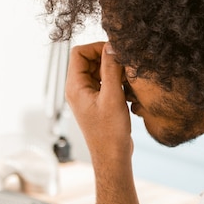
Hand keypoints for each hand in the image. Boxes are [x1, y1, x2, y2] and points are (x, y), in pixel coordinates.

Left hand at [65, 41, 132, 165]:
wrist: (112, 157)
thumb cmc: (110, 132)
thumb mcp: (112, 96)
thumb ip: (111, 69)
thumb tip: (112, 46)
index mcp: (75, 87)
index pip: (79, 52)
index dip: (97, 47)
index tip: (116, 52)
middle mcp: (78, 90)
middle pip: (89, 60)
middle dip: (107, 59)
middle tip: (125, 65)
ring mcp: (87, 97)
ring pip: (99, 71)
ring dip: (114, 71)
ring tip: (128, 80)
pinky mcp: (98, 103)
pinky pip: (105, 83)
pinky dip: (117, 82)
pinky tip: (129, 91)